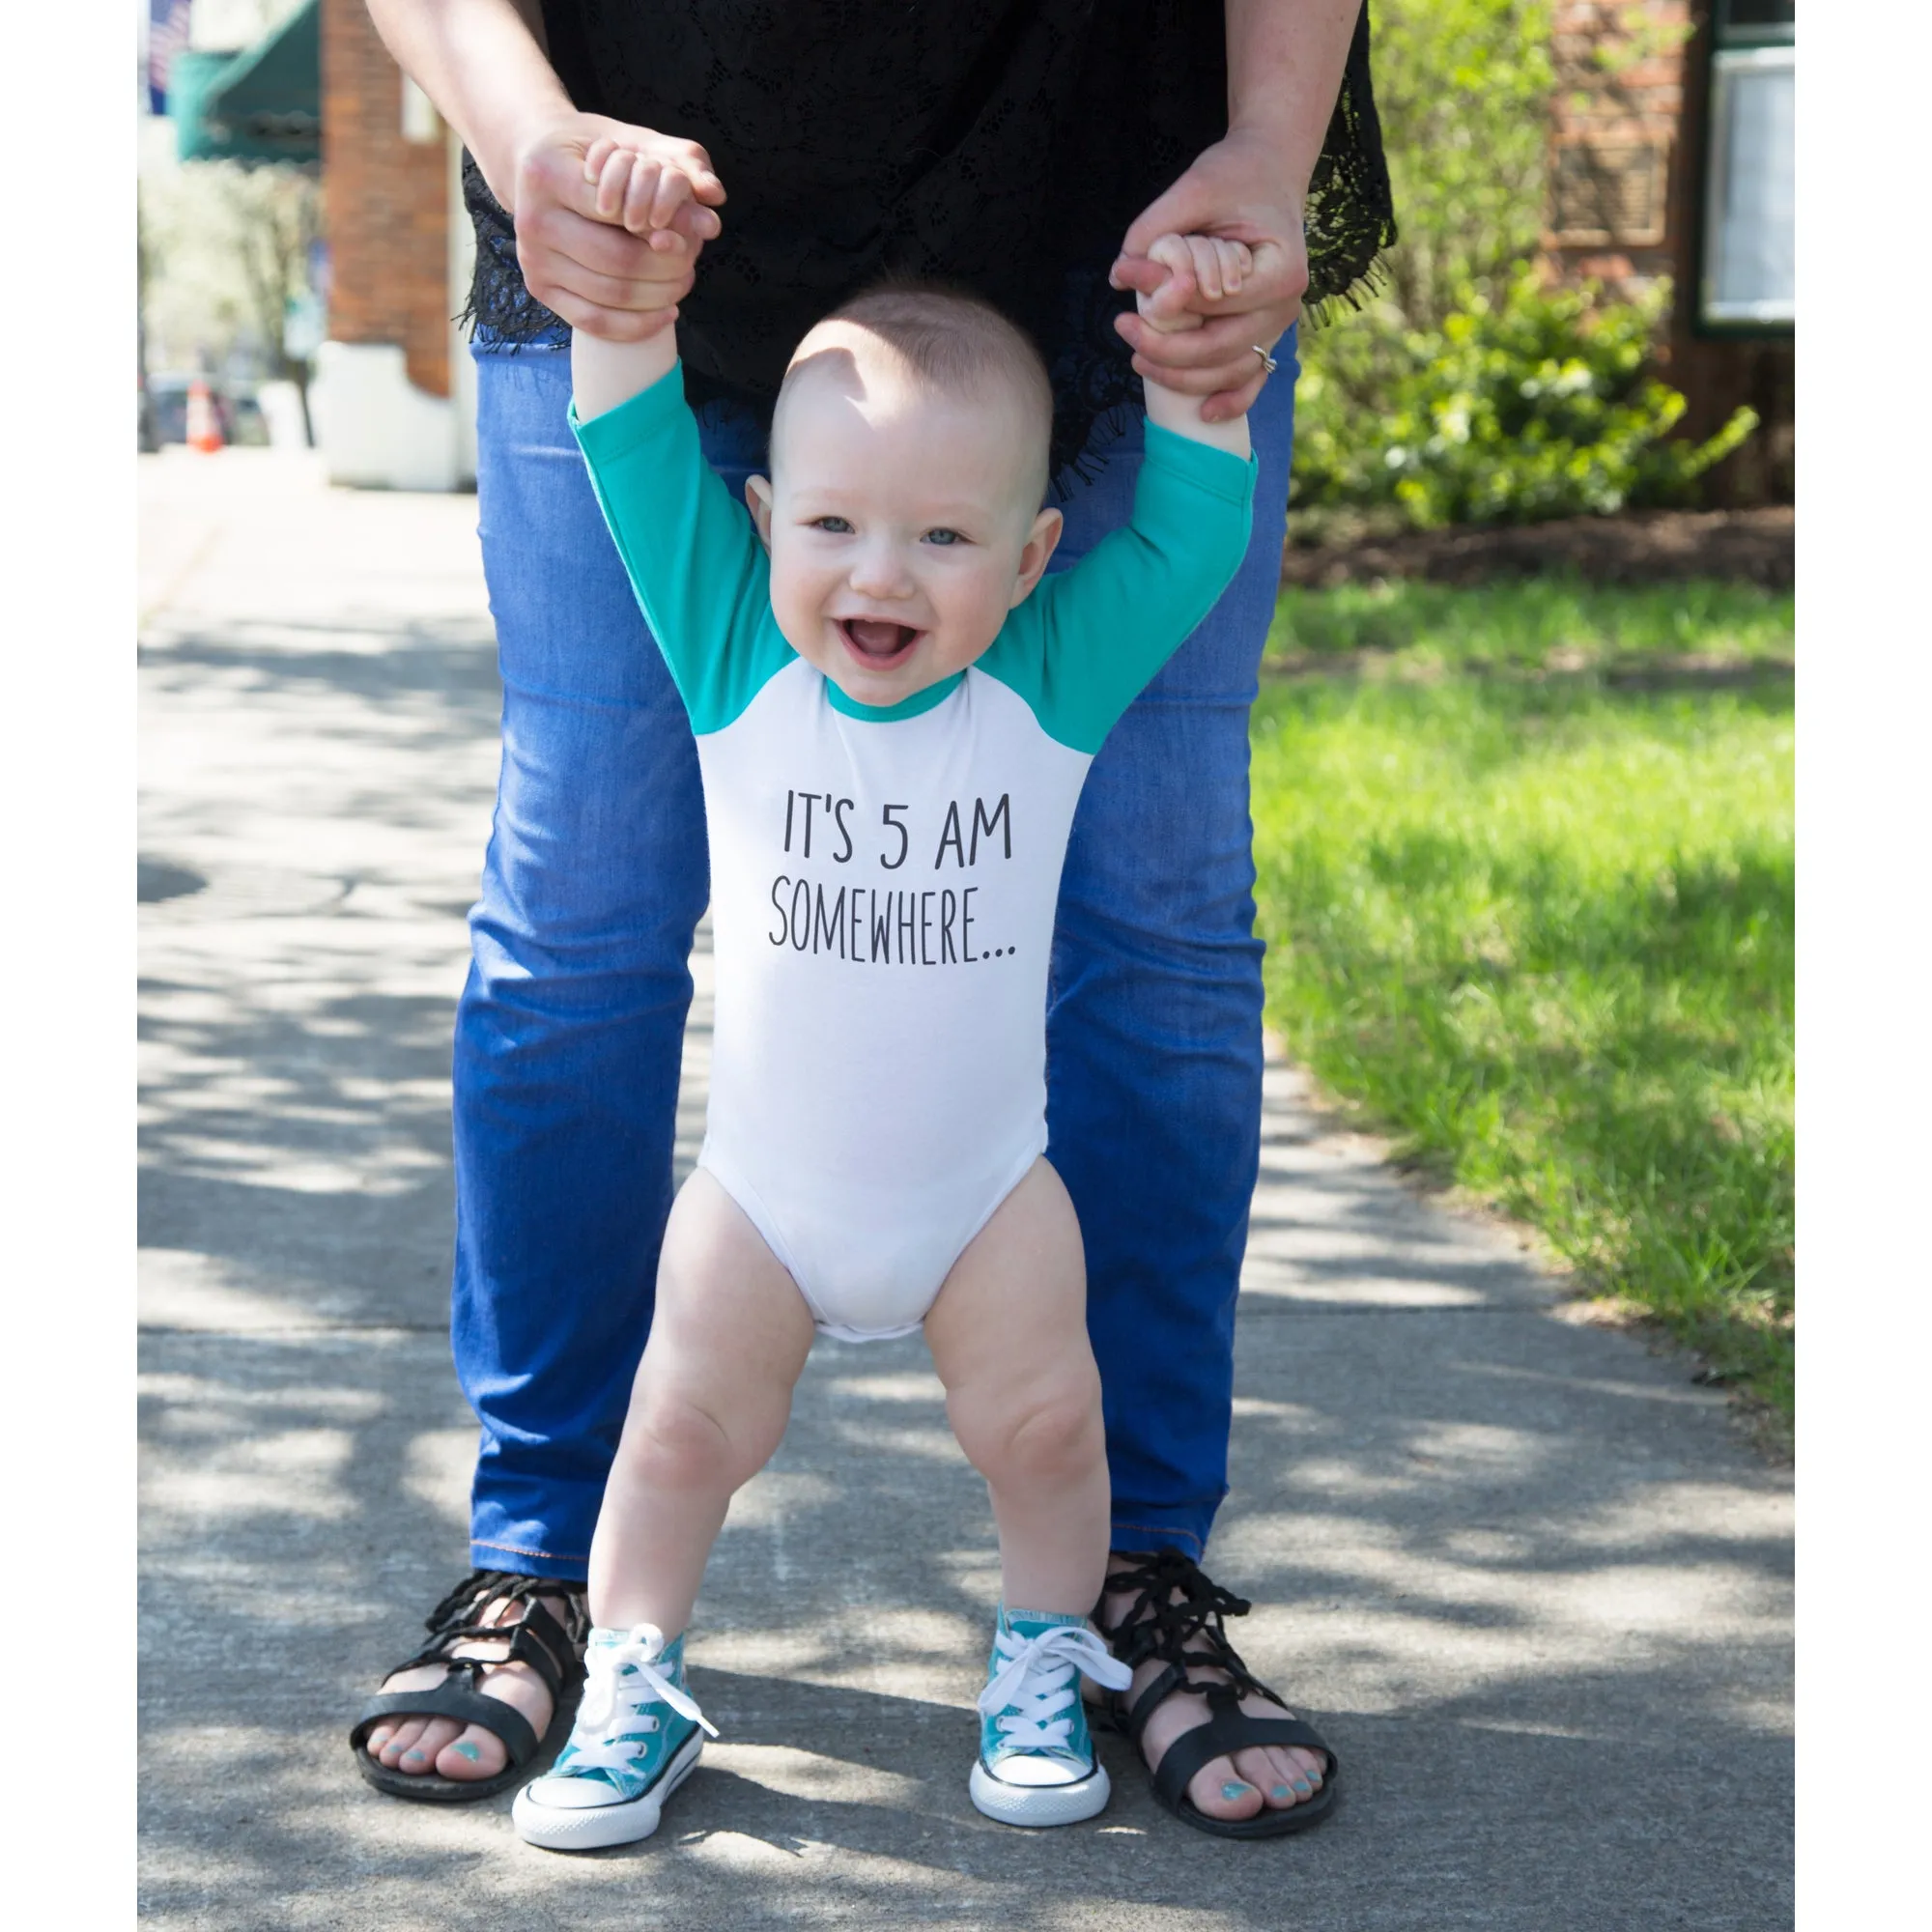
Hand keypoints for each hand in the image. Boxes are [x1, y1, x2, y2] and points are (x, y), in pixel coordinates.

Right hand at [508, 114, 725, 340]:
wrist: (537, 163)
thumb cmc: (595, 151)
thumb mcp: (631, 138)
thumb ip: (676, 159)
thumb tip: (715, 196)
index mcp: (547, 172)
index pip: (620, 210)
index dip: (665, 223)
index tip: (693, 226)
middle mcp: (532, 218)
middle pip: (618, 260)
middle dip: (668, 266)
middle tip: (693, 259)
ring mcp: (533, 258)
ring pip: (611, 295)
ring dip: (660, 295)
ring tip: (684, 280)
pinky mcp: (539, 288)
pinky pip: (594, 321)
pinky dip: (637, 324)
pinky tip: (666, 311)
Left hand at [1109, 127, 1309, 421]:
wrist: (1269, 173)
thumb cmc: (1234, 177)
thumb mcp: (1195, 187)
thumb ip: (1157, 228)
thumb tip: (1119, 275)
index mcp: (1280, 269)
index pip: (1215, 302)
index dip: (1168, 305)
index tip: (1125, 293)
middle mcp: (1287, 304)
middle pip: (1221, 347)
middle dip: (1166, 350)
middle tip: (1124, 329)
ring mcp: (1280, 325)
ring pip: (1231, 371)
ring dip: (1184, 377)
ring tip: (1139, 360)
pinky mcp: (1268, 334)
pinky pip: (1253, 378)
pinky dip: (1231, 400)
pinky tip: (1203, 414)